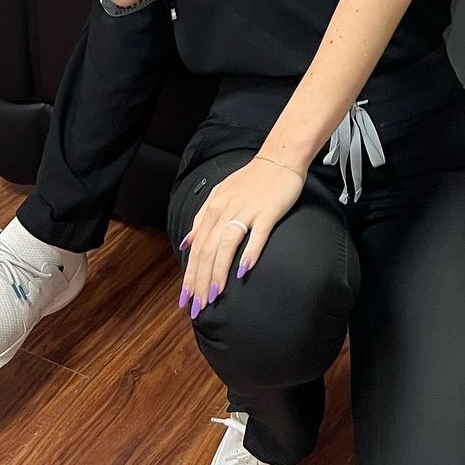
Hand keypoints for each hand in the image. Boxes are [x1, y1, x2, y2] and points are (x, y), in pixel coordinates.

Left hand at [179, 155, 304, 314]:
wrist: (279, 157)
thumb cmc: (251, 179)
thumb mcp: (220, 194)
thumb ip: (201, 218)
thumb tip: (186, 242)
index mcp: (213, 208)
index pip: (197, 248)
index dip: (190, 275)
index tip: (185, 300)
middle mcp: (226, 210)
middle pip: (207, 250)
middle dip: (200, 281)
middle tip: (198, 307)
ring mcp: (247, 210)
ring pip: (226, 244)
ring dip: (218, 271)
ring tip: (214, 295)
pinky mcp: (268, 210)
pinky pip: (257, 233)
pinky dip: (249, 252)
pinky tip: (244, 270)